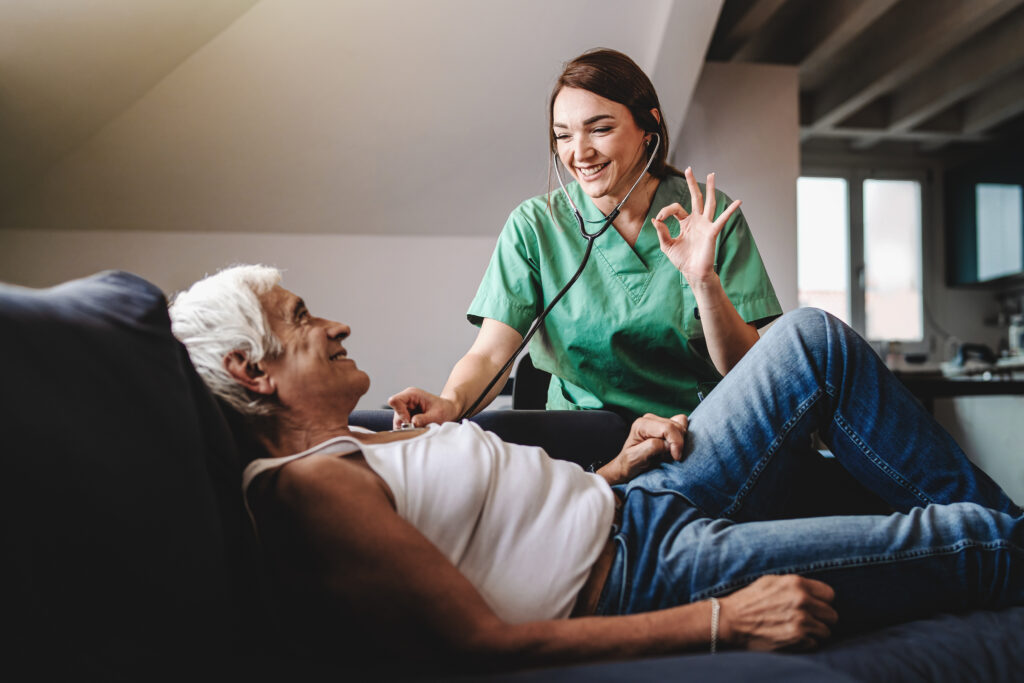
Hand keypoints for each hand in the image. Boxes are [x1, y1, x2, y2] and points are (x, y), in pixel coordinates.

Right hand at [387, 387, 458, 428]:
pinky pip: (402, 427)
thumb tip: (412, 423)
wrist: (449, 411)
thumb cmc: (445, 410)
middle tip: (419, 428)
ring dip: (408, 429)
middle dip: (405, 424)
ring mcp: (405, 409)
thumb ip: (423, 419)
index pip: (395, 401)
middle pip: (396, 414)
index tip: (411, 421)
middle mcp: (406, 400)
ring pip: (398, 422)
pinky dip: (410, 431)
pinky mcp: (406, 417)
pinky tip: (420, 430)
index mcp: (412, 394)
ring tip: (422, 428)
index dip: (400, 413)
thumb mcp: (437, 415)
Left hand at [600, 413, 687, 484]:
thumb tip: (668, 444)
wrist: (627, 467)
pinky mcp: (665, 426)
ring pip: (680, 425)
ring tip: (668, 453)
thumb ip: (652, 447)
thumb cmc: (629, 464)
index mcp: (642, 425)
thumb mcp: (636, 457)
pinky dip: (681, 436)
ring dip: (679, 441)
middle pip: (676, 426)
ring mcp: (658, 421)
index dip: (676, 443)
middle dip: (678, 443)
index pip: (667, 428)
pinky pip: (681, 425)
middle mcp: (650, 419)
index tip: (676, 457)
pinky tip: (673, 447)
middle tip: (671, 457)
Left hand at [652, 167, 741, 285]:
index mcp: (686, 223)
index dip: (666, 211)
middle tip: (689, 169)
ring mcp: (705, 225)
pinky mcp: (712, 231)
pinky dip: (730, 210)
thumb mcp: (667, 246)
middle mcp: (697, 221)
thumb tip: (655, 220)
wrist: (693, 273)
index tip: (659, 218)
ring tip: (711, 175)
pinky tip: (738, 202)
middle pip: (695, 198)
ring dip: (709, 188)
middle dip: (692, 183)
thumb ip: (661, 232)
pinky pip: (722, 219)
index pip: (676, 209)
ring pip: (709, 203)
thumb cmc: (682, 260)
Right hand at [719, 575, 837, 651]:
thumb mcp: (771, 581)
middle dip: (822, 618)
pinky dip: (805, 643)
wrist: (731, 621)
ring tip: (800, 630)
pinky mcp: (797, 639)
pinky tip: (792, 637)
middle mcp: (802, 601)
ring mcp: (801, 621)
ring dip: (815, 632)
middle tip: (809, 621)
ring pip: (826, 631)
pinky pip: (814, 643)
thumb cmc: (749, 600)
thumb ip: (794, 584)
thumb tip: (813, 591)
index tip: (816, 606)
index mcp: (796, 584)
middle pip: (832, 614)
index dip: (823, 601)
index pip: (830, 594)